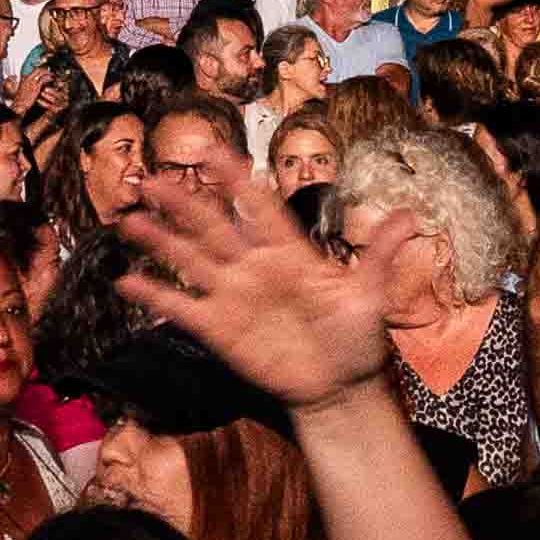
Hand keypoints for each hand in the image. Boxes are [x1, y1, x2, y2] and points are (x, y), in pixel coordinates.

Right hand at [111, 159, 395, 404]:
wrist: (340, 388)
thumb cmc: (356, 338)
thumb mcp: (371, 295)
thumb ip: (381, 254)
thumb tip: (412, 215)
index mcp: (288, 251)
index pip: (257, 206)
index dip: (234, 179)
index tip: (211, 151)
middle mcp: (254, 267)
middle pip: (213, 226)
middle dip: (183, 203)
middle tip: (153, 178)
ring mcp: (233, 296)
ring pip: (191, 260)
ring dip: (161, 241)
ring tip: (131, 221)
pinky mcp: (219, 329)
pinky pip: (183, 308)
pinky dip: (156, 296)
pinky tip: (127, 282)